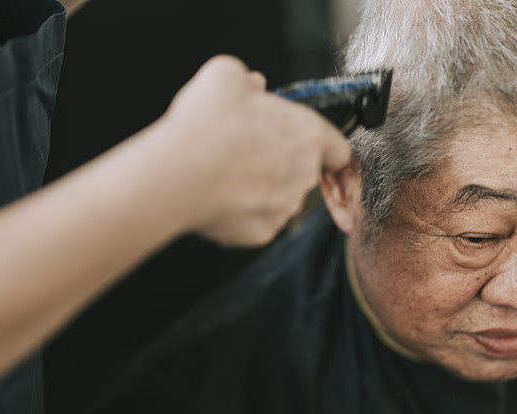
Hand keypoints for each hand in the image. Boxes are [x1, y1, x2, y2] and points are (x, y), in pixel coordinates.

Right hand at [149, 55, 350, 246]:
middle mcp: (304, 175)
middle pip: (303, 170)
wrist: (178, 175)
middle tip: (244, 148)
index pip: (338, 149)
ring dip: (261, 186)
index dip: (322, 146)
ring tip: (224, 171)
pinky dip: (242, 211)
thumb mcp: (225, 76)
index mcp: (308, 135)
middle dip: (280, 161)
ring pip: (280, 196)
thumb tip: (252, 86)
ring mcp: (284, 208)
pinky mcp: (262, 233)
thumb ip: (248, 80)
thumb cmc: (206, 125)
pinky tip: (217, 194)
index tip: (300, 143)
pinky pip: (257, 220)